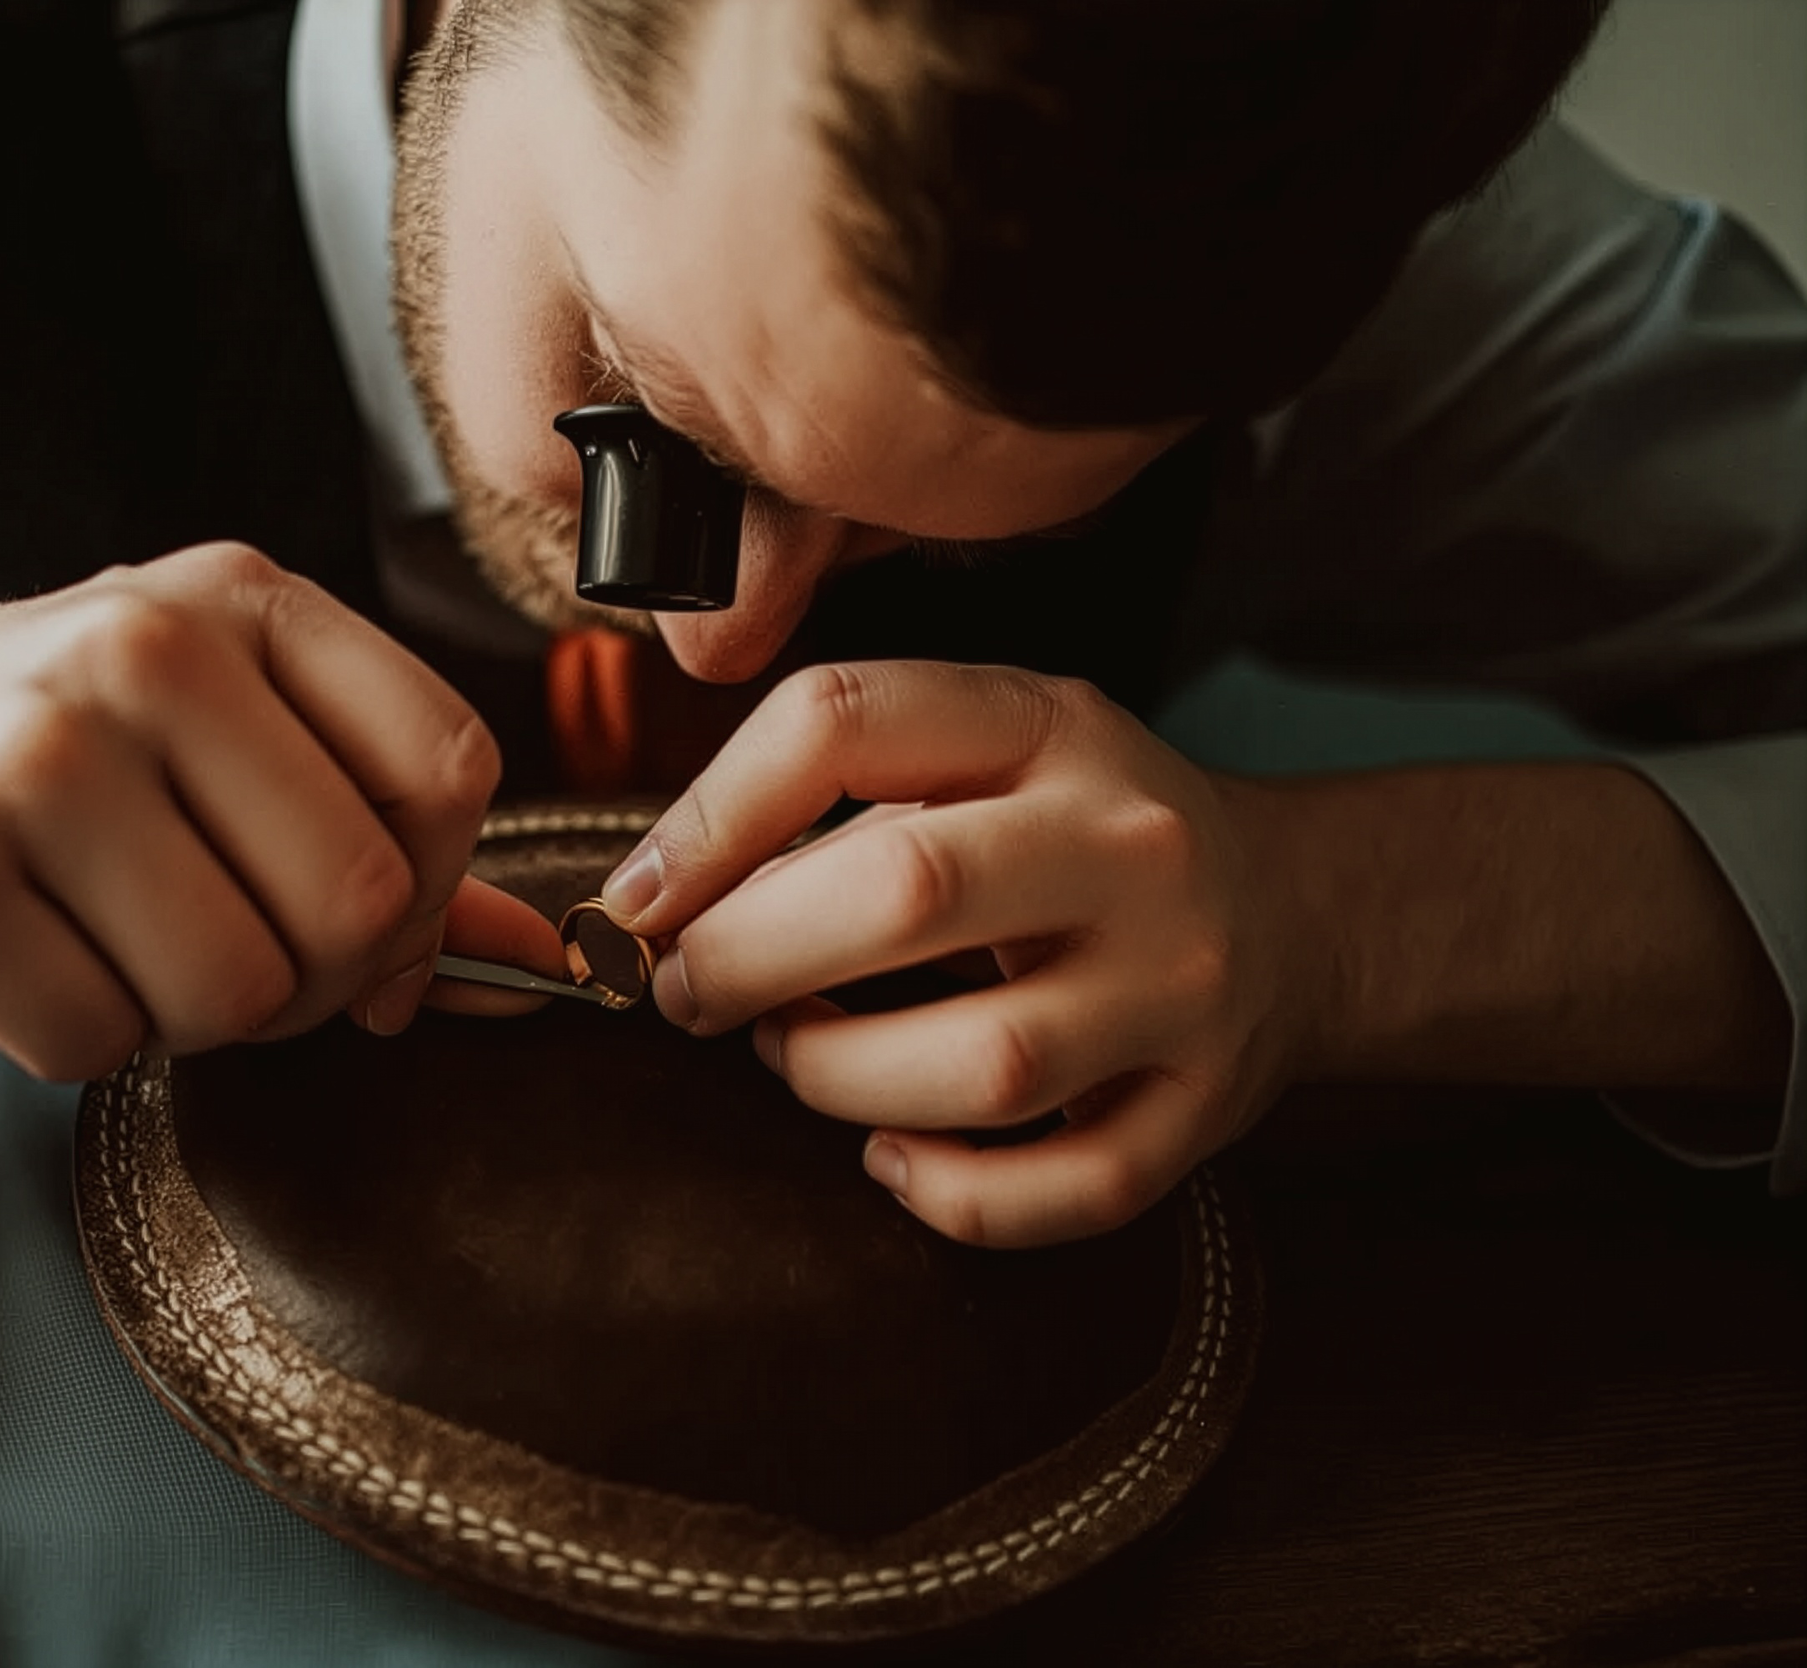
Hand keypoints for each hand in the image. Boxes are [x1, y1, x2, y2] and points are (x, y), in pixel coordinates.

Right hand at [0, 544, 512, 1077]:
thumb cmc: (23, 759)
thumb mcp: (211, 738)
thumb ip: (380, 833)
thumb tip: (545, 958)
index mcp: (241, 600)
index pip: (450, 764)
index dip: (429, 882)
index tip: (356, 922)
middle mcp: (146, 649)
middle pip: (360, 900)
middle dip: (306, 979)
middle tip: (212, 954)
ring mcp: (34, 752)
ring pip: (240, 991)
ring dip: (182, 1018)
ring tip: (102, 942)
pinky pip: (97, 1043)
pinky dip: (67, 1040)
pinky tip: (12, 959)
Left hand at [598, 661, 1320, 1246]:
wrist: (1294, 908)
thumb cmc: (1070, 833)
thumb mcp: (977, 754)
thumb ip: (829, 800)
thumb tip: (650, 908)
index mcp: (1046, 724)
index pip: (843, 721)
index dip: (705, 818)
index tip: (634, 905)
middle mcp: (1130, 842)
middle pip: (906, 894)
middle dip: (750, 960)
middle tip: (691, 994)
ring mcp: (1182, 983)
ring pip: (983, 1065)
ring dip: (838, 1079)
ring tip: (796, 1056)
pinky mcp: (1209, 1108)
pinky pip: (1064, 1191)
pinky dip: (949, 1193)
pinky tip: (892, 1153)